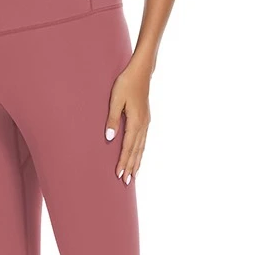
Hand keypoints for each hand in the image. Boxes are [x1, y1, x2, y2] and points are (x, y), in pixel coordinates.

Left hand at [104, 58, 151, 184]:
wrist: (141, 71)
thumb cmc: (126, 83)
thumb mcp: (115, 100)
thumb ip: (112, 120)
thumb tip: (109, 139)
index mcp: (135, 122)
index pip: (128, 147)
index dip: (123, 162)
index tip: (119, 175)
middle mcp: (143, 125)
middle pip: (136, 151)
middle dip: (131, 167)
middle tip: (126, 182)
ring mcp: (146, 123)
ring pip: (141, 148)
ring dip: (137, 162)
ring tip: (133, 176)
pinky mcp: (145, 120)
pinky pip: (143, 141)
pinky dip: (140, 152)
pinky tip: (138, 157)